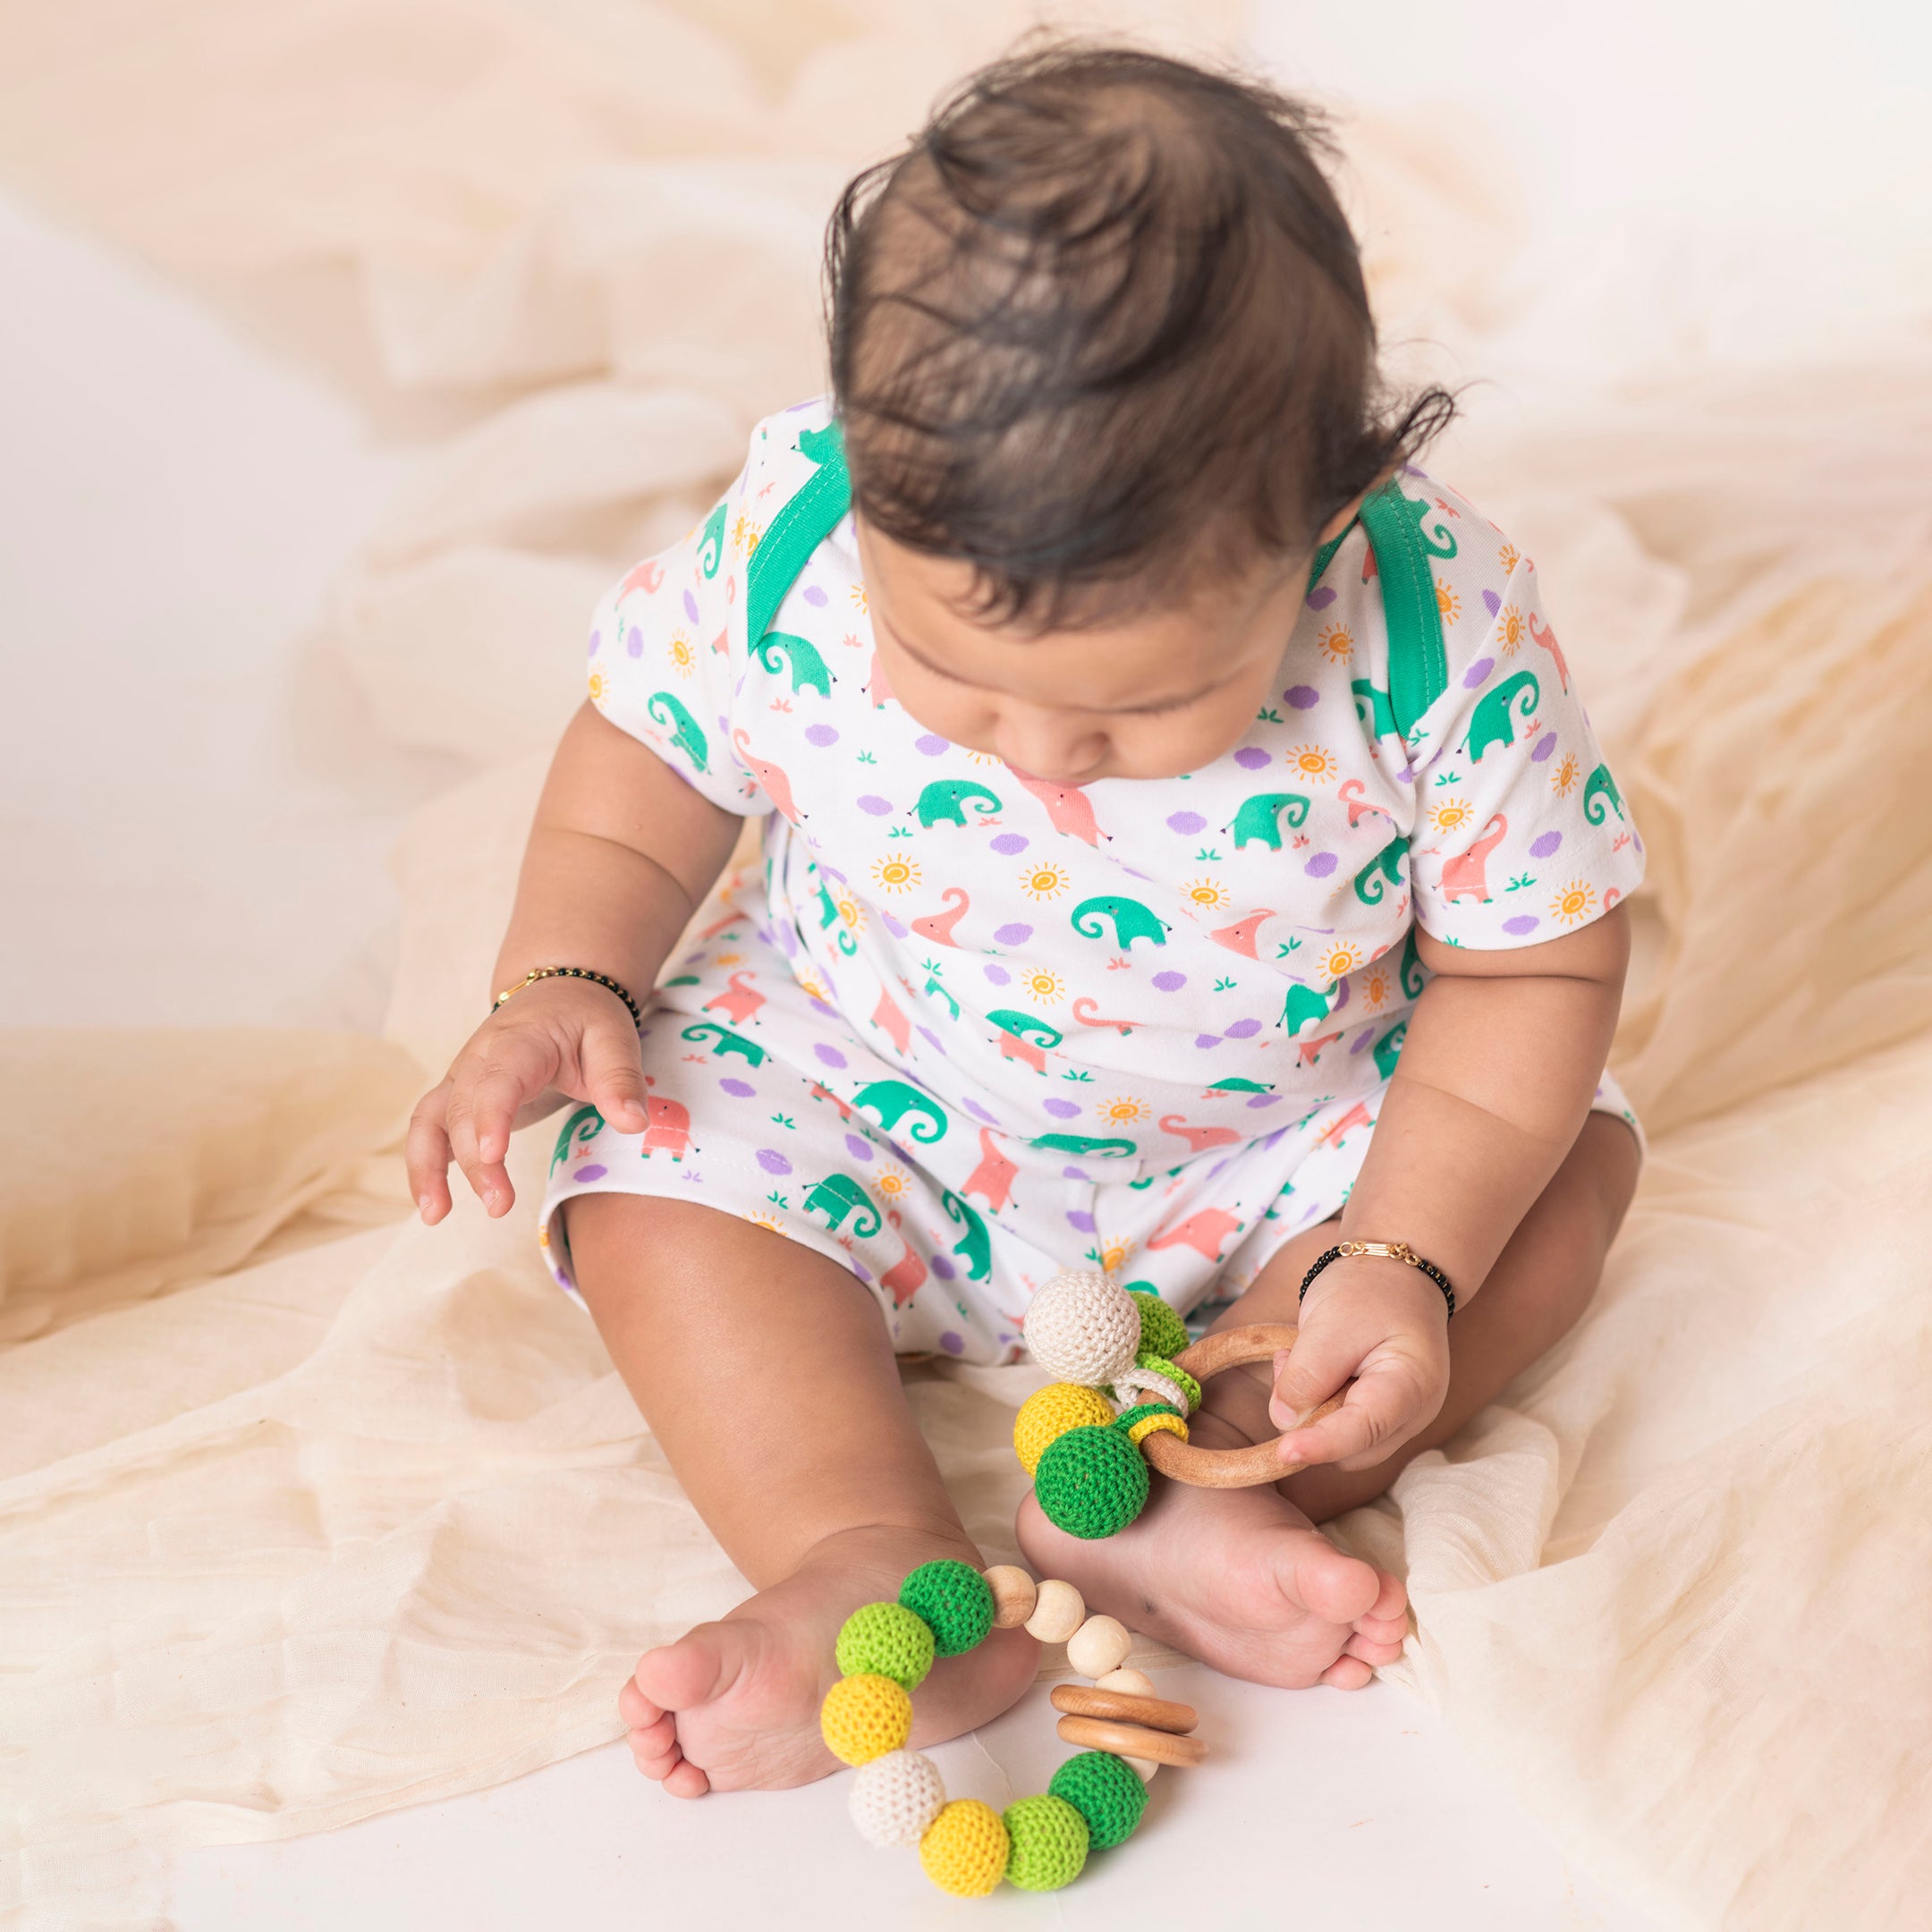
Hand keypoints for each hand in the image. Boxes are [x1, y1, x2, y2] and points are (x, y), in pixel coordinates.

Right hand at [406, 976, 648, 1222]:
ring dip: (426, 1167)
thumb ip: (620, 1079)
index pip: (497, 1079)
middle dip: (474, 1162)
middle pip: (463, 1110)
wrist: (559, 993)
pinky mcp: (458, 1097)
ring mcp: (462, 1077)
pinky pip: (429, 1129)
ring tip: (434, 1216)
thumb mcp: (614, 1039)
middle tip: (500, 1205)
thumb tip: (633, 1124)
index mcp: (520, 1041)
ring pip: (430, 1119)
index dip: (490, 1116)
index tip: (491, 1154)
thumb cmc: (586, 1019)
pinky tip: (433, 1207)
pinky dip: (424, 1166)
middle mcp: (478, 1058)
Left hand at [1269, 1255, 1451, 1471]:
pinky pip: (1340, 1428)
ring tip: (1301, 1356)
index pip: (1365, 1429)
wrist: (1395, 1273)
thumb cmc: (1369, 1291)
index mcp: (1412, 1386)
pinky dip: (1316, 1405)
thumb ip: (1307, 1373)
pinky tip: (1313, 1367)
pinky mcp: (1379, 1417)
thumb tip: (1284, 1420)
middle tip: (1287, 1363)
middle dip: (1309, 1419)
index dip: (1322, 1444)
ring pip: (1342, 1444)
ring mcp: (1398, 1419)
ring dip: (1309, 1410)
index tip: (1284, 1451)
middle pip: (1351, 1448)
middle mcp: (1413, 1414)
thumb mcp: (1332, 1322)